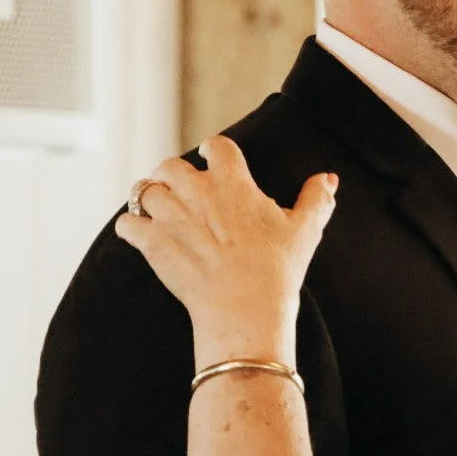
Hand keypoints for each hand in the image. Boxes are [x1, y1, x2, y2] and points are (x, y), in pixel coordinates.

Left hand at [115, 135, 337, 367]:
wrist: (245, 309)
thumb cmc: (277, 270)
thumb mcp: (305, 231)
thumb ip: (316, 199)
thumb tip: (328, 178)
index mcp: (234, 184)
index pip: (216, 146)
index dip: (212, 149)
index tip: (209, 157)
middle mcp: (198, 193)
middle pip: (170, 165)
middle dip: (172, 174)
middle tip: (178, 188)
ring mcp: (171, 217)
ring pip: (145, 191)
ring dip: (149, 198)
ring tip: (158, 210)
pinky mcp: (152, 245)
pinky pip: (128, 224)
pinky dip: (131, 227)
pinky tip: (139, 234)